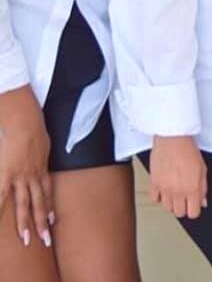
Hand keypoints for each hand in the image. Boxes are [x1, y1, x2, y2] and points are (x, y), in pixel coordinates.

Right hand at [0, 86, 52, 247]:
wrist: (26, 124)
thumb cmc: (34, 131)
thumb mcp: (43, 144)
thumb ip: (40, 153)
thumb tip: (40, 153)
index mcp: (41, 170)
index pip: (46, 193)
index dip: (49, 207)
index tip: (53, 221)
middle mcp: (33, 178)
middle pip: (38, 203)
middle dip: (42, 223)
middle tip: (45, 240)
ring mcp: (20, 178)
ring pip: (24, 205)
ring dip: (25, 223)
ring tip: (27, 239)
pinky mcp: (7, 175)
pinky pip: (2, 196)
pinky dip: (0, 208)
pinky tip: (1, 220)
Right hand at [150, 135, 206, 218]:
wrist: (172, 138)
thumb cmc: (188, 149)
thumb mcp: (202, 168)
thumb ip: (203, 187)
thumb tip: (203, 201)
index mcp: (192, 188)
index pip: (193, 213)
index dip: (195, 209)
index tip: (195, 205)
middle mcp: (178, 191)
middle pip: (179, 213)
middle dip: (184, 207)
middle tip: (185, 197)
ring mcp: (164, 189)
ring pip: (167, 208)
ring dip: (171, 203)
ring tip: (175, 192)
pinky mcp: (153, 184)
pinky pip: (155, 199)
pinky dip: (159, 197)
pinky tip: (165, 189)